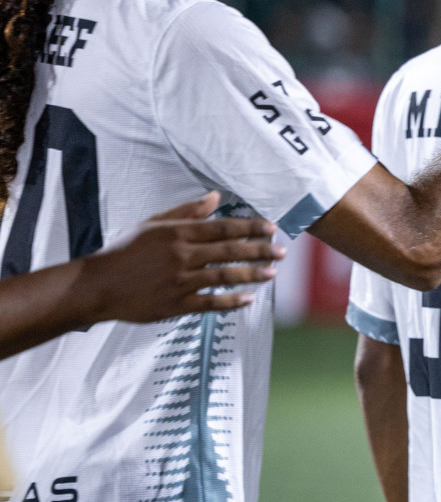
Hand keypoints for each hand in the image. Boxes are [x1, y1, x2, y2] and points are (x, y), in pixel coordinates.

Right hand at [79, 192, 283, 322]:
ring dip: (252, 274)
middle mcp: (181, 255)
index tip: (271, 228)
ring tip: (272, 273)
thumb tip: (215, 196)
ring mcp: (179, 281)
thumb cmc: (125, 252)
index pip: (223, 228)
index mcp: (177, 234)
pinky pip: (210, 303)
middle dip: (260, 250)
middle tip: (282, 251)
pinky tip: (249, 299)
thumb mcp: (153, 225)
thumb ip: (187, 212)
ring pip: (224, 276)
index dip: (250, 227)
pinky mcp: (175, 304)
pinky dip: (231, 301)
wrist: (97, 286)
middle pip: (230, 251)